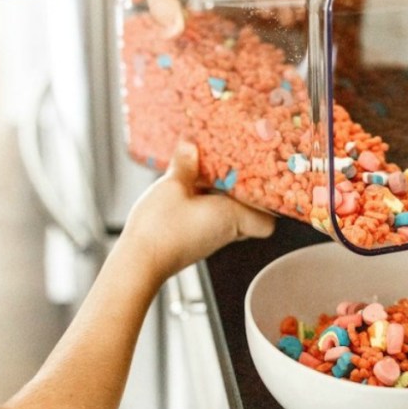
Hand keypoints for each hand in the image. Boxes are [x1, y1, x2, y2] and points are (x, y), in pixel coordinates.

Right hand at [120, 139, 274, 282]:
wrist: (138, 262)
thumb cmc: (160, 229)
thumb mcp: (171, 186)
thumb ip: (184, 164)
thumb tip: (190, 146)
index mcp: (231, 217)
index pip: (267, 221)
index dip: (269, 204)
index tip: (263, 181)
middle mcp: (225, 231)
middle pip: (248, 215)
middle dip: (244, 193)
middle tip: (235, 170)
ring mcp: (209, 239)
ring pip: (227, 216)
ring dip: (221, 196)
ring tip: (210, 172)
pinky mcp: (193, 240)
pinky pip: (209, 219)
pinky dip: (205, 204)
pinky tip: (188, 188)